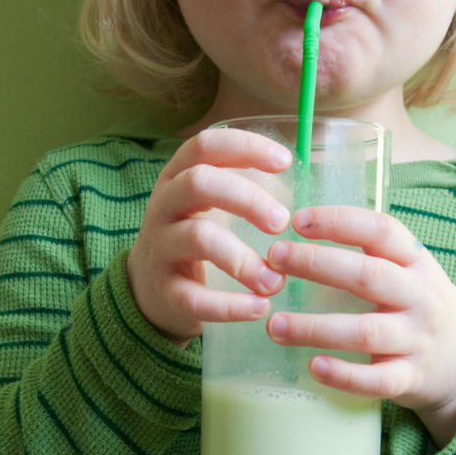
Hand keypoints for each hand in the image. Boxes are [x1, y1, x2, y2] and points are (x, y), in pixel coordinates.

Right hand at [126, 129, 292, 344]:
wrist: (148, 293)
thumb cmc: (195, 241)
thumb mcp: (209, 207)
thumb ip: (246, 193)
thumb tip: (307, 192)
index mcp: (178, 178)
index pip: (206, 146)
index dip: (245, 147)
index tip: (285, 162)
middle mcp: (164, 206)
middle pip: (199, 183)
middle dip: (246, 199)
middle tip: (282, 223)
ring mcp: (160, 248)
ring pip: (197, 238)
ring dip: (242, 259)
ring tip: (276, 281)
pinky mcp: (164, 292)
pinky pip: (195, 297)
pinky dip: (230, 305)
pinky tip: (259, 308)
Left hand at [264, 206, 455, 446]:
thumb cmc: (420, 307)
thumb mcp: (412, 271)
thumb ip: (372, 253)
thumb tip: (300, 230)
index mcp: (418, 263)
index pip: (382, 231)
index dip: (340, 221)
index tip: (297, 220)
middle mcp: (421, 297)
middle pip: (367, 276)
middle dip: (316, 264)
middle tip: (274, 259)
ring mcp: (418, 340)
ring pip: (365, 332)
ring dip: (315, 328)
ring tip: (274, 324)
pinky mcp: (411, 378)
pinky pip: (377, 380)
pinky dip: (345, 375)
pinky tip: (314, 367)